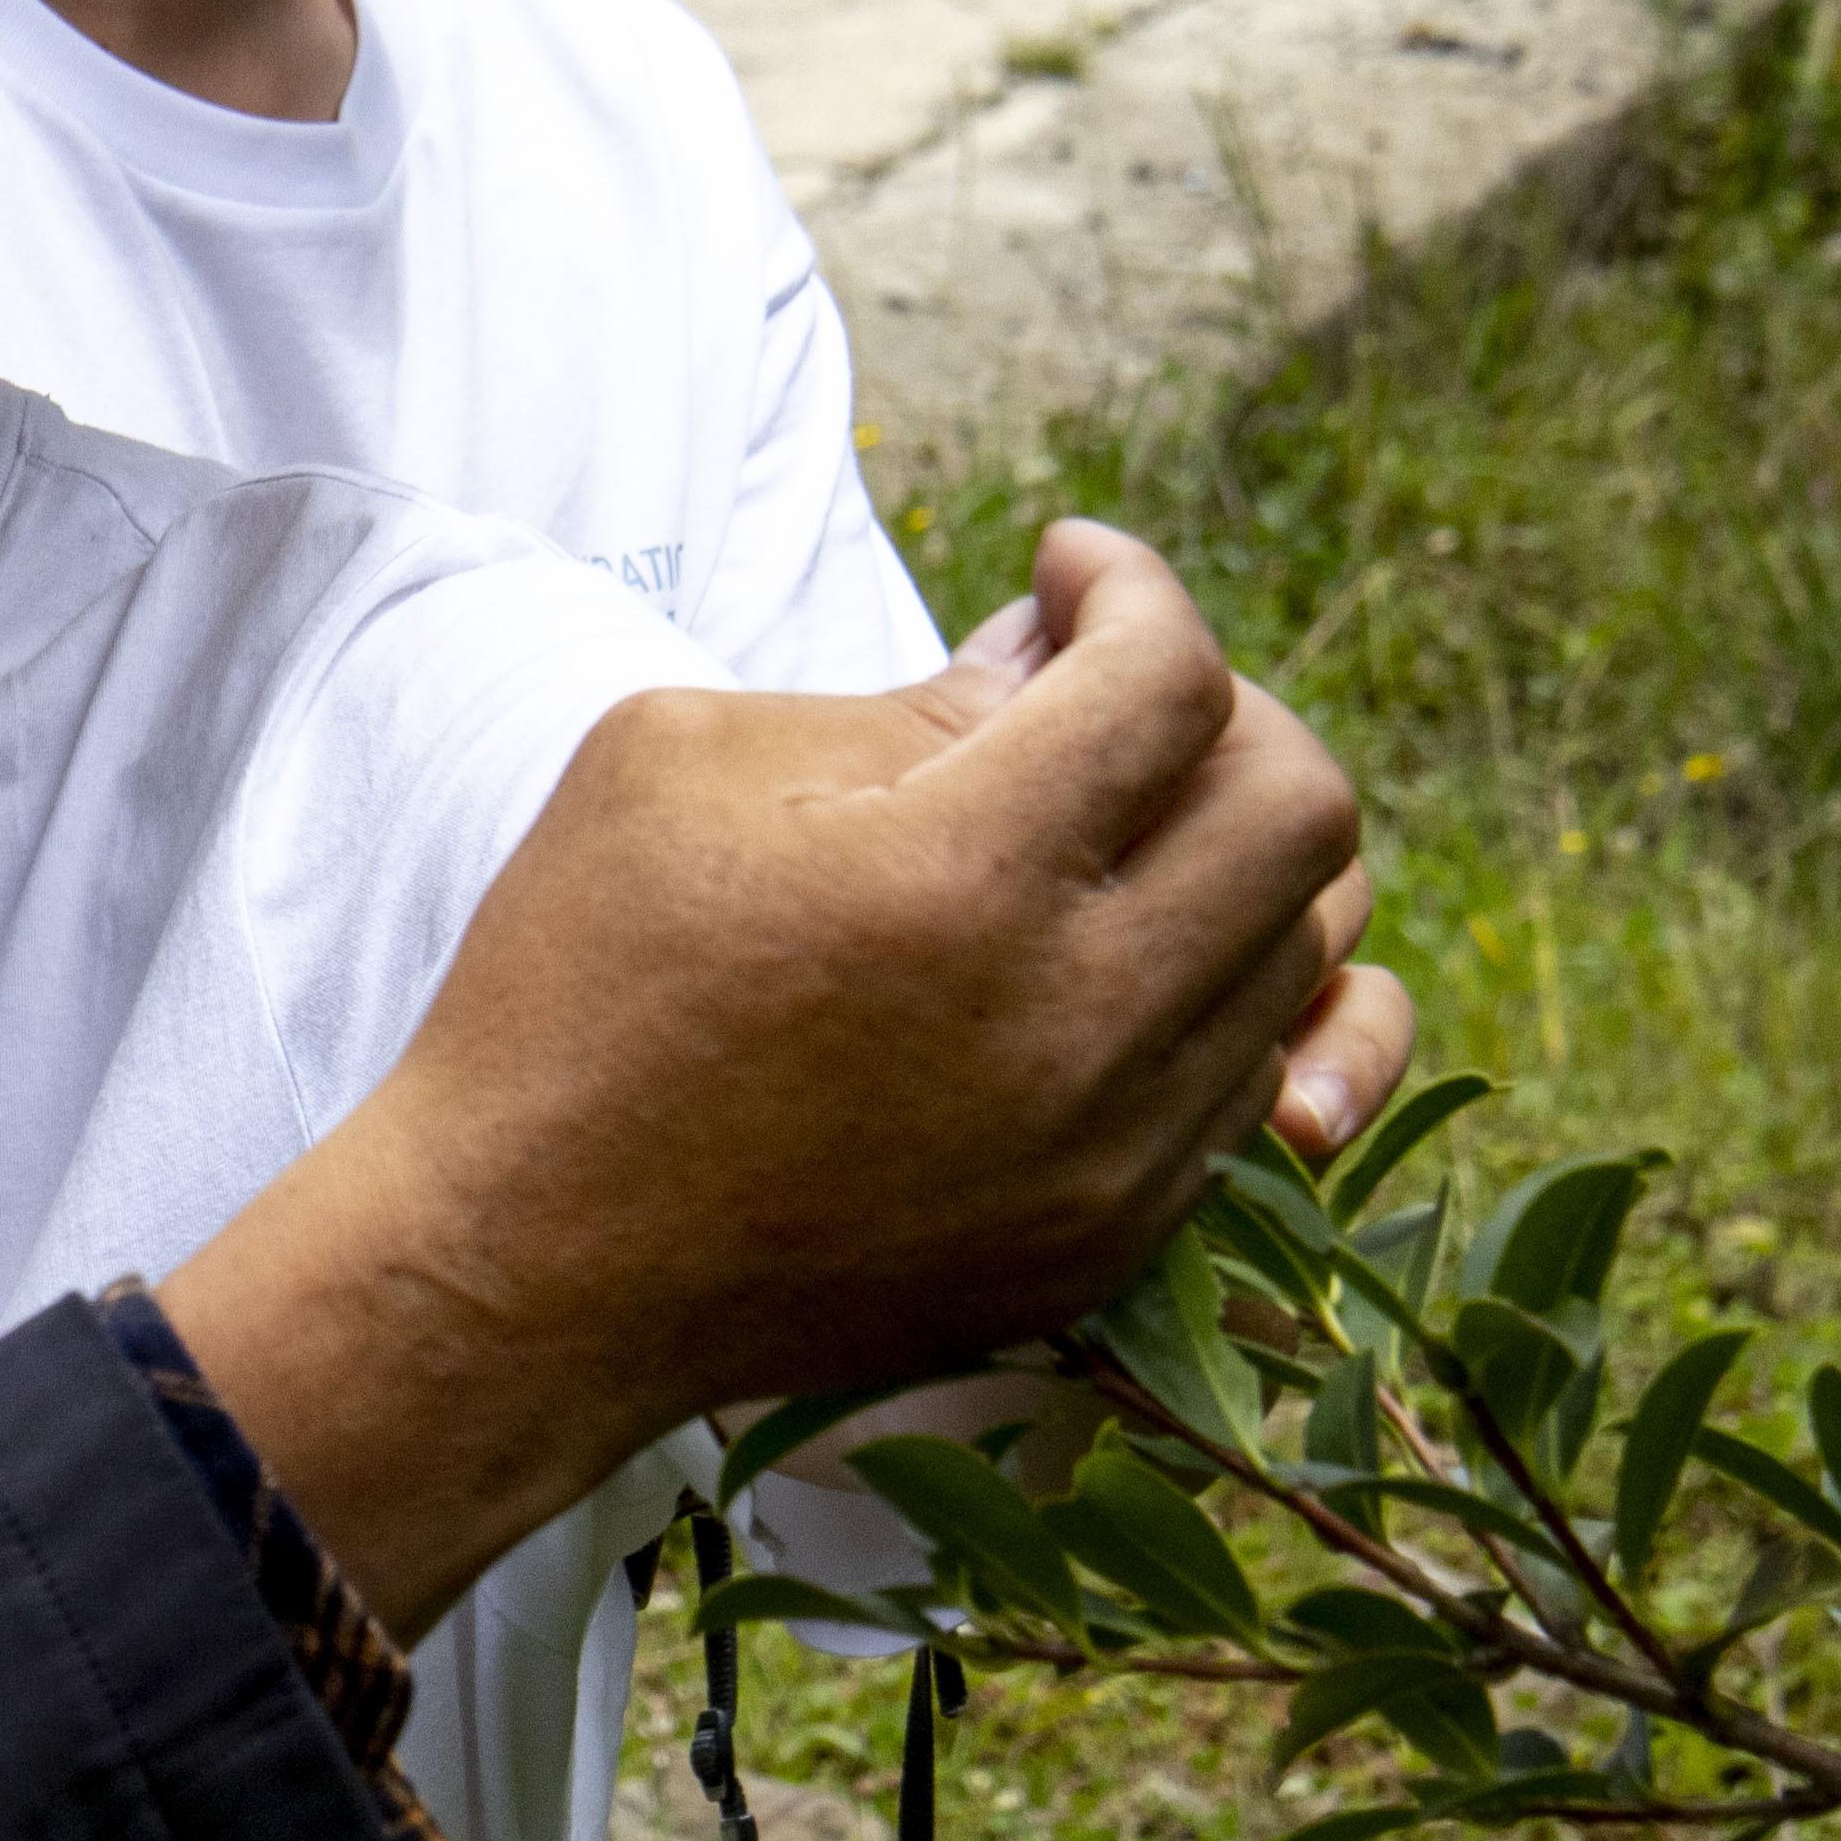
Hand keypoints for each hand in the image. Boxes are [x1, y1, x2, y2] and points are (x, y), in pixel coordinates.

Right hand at [163, 521, 1384, 1639]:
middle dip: (1225, 708)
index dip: (1132, 583)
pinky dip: (1233, 994)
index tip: (1065, 568)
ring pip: (1314, 953)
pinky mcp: (1107, 1242)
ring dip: (1233, 853)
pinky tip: (1138, 950)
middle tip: (1109, 697)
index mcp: (963, 880)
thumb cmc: (575, 986)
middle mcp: (1078, 1025)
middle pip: (1305, 810)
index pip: (1173, 680)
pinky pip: (1269, 1090)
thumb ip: (896, 701)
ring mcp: (1112, 1154)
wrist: (526, 1272)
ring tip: (1109, 826)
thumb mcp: (683, 768)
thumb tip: (1049, 661)